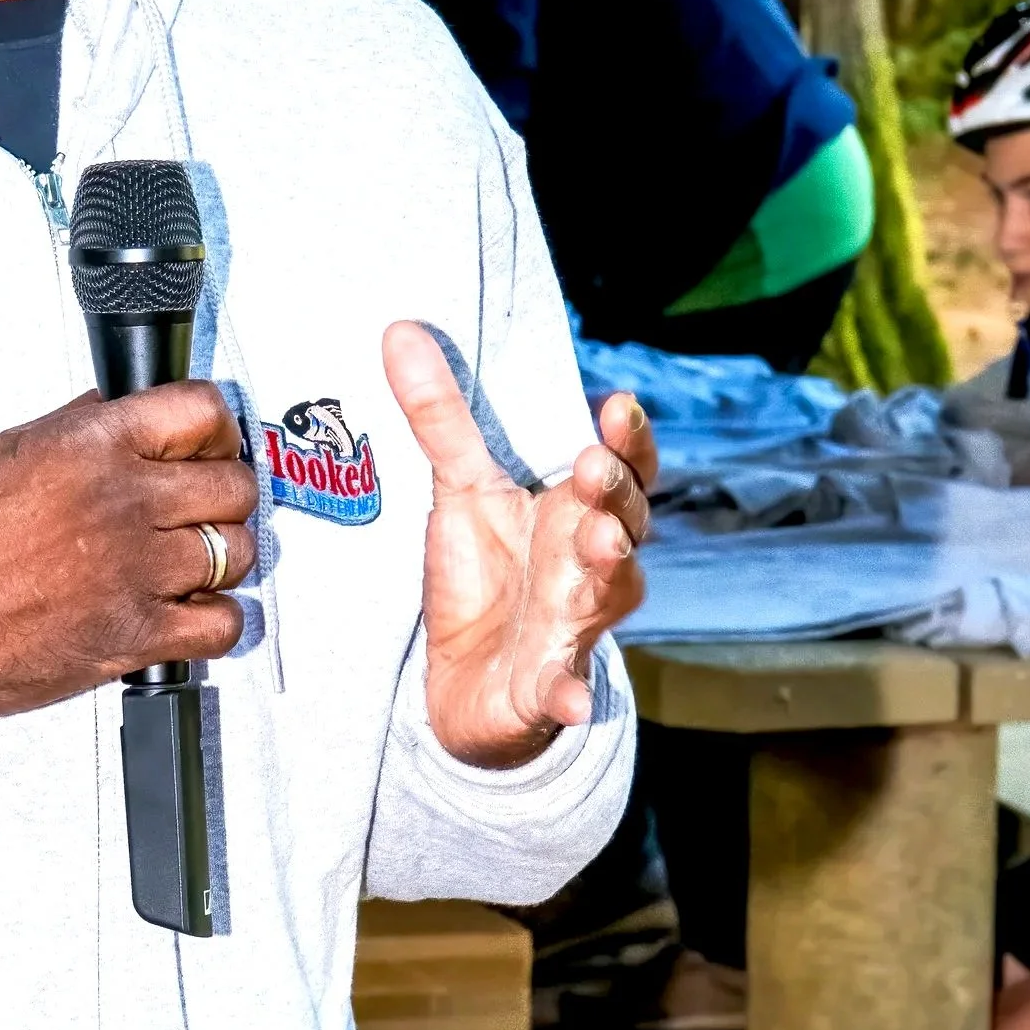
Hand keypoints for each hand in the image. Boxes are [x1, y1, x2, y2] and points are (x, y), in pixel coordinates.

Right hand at [0, 384, 258, 730]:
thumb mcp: (2, 453)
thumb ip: (71, 427)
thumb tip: (112, 409)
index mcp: (90, 447)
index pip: (200, 411)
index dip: (216, 430)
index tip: (214, 445)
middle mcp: (122, 502)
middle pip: (231, 485)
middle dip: (224, 497)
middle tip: (208, 509)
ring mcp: (136, 571)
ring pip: (236, 553)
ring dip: (223, 559)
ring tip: (194, 564)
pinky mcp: (137, 635)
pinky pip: (222, 625)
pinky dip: (217, 620)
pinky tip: (192, 612)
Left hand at [383, 321, 654, 768]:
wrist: (467, 683)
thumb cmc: (485, 576)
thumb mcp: (459, 491)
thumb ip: (441, 417)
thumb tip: (400, 330)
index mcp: (578, 511)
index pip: (623, 467)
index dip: (628, 438)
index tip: (616, 404)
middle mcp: (592, 565)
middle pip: (627, 521)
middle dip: (616, 492)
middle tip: (594, 466)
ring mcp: (576, 625)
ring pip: (609, 595)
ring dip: (608, 569)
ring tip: (598, 541)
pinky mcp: (549, 684)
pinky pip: (568, 690)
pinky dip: (572, 694)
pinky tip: (572, 698)